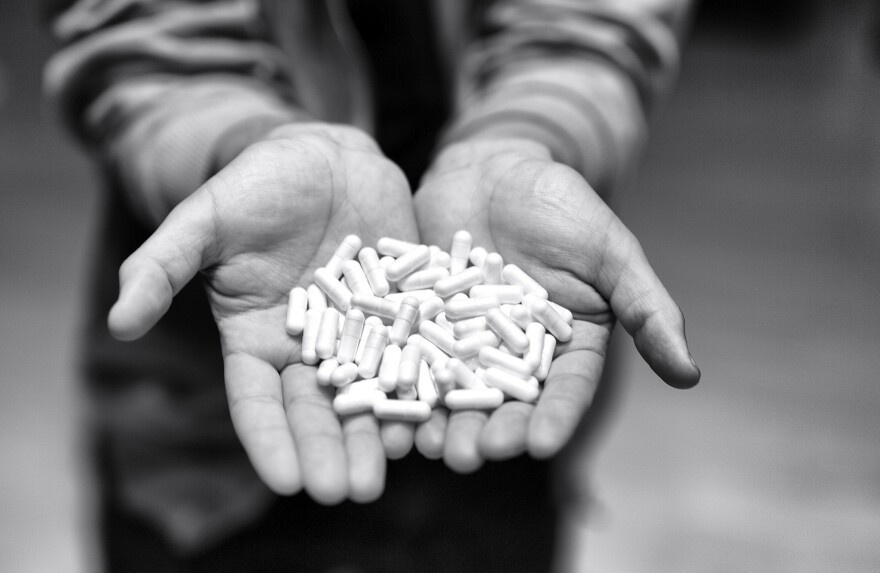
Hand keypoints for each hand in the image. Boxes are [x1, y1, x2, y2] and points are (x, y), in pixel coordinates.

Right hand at [107, 123, 419, 502]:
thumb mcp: (202, 222)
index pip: (258, 402)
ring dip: (382, 430)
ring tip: (397, 462)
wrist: (318, 156)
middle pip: (319, 410)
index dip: (271, 441)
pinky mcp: (403, 307)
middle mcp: (309, 347)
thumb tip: (117, 322)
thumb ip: (160, 267)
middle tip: (349, 491)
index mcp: (257, 340)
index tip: (288, 482)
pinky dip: (425, 377)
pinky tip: (439, 407)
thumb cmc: (252, 186)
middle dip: (332, 451)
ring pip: (371, 389)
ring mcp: (360, 330)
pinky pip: (416, 347)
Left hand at [413, 139, 699, 471]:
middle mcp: (512, 354)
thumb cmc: (562, 204)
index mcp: (564, 346)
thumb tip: (692, 376)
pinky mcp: (417, 321)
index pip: (563, 391)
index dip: (553, 418)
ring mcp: (461, 340)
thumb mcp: (610, 251)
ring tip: (423, 447)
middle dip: (488, 431)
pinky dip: (394, 379)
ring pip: (450, 388)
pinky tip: (381, 403)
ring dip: (438, 421)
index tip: (539, 445)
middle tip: (472, 456)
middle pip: (502, 402)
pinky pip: (405, 354)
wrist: (496, 166)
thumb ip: (646, 309)